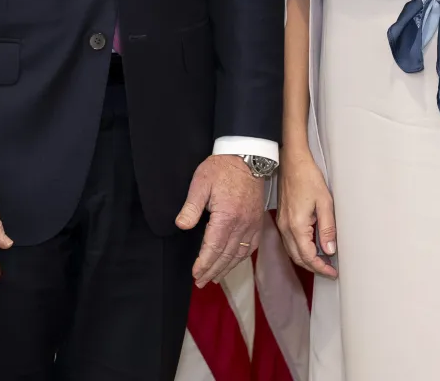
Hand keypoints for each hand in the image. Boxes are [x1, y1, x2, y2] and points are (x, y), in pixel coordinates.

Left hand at [175, 155, 265, 286]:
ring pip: (239, 254)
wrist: (248, 157)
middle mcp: (242, 224)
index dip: (204, 264)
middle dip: (212, 271)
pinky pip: (251, 246)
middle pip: (226, 255)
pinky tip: (233, 262)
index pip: (213, 248)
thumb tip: (181, 225)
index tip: (195, 274)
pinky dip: (241, 258)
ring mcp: (252, 224)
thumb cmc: (222, 168)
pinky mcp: (258, 221)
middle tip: (201, 282)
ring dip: (226, 268)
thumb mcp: (201, 183)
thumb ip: (191, 206)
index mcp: (227, 216)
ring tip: (214, 278)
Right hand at [275, 148, 337, 277]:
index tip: (333, 273)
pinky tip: (311, 246)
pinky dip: (300, 249)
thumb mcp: (324, 202)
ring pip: (293, 251)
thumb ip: (327, 228)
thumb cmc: (308, 177)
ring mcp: (282, 223)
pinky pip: (289, 242)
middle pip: (298, 258)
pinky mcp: (282, 218)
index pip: (308, 257)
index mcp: (296, 226)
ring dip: (307, 259)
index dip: (321, 268)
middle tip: (330, 270)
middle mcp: (286, 228)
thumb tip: (330, 249)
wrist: (292, 161)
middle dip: (314, 267)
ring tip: (324, 261)